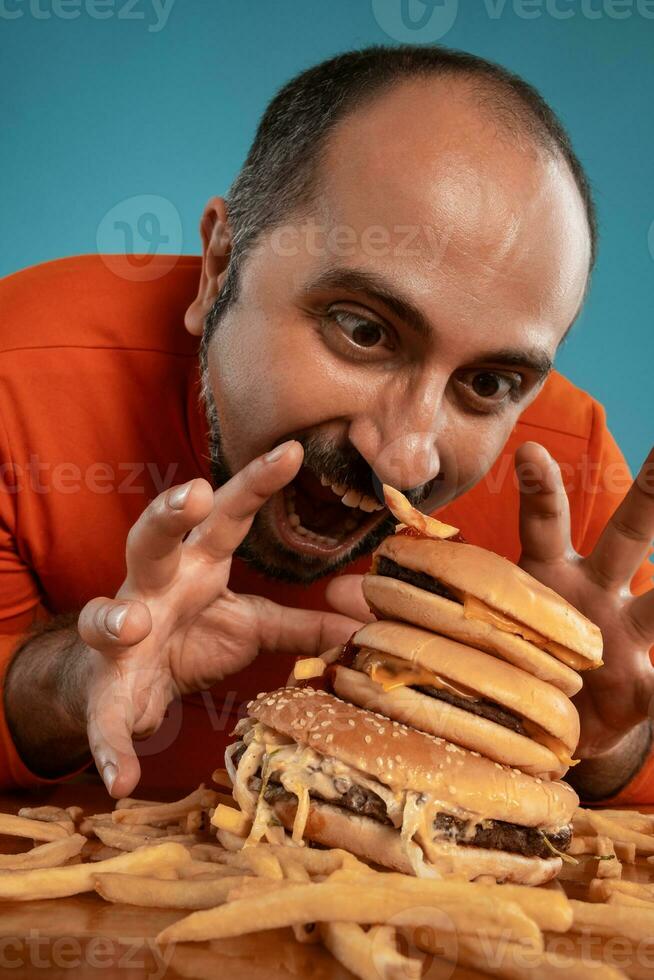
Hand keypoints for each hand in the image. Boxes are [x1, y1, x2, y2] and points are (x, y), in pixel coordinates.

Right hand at [77, 441, 360, 797]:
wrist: (127, 683)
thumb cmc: (192, 636)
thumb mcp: (251, 625)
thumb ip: (302, 623)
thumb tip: (365, 623)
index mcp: (196, 564)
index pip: (228, 516)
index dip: (256, 483)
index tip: (293, 451)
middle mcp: (154, 587)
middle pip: (152, 538)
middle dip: (166, 514)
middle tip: (190, 494)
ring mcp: (122, 635)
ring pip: (107, 613)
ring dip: (114, 617)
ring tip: (130, 624)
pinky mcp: (106, 689)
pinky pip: (103, 717)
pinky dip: (109, 745)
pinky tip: (119, 773)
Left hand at [327, 442, 653, 766]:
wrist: (556, 728)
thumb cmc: (507, 660)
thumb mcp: (465, 627)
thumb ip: (408, 607)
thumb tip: (333, 590)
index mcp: (547, 575)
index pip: (545, 521)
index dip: (539, 487)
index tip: (529, 450)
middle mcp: (593, 594)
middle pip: (625, 538)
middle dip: (649, 496)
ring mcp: (622, 636)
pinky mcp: (640, 686)